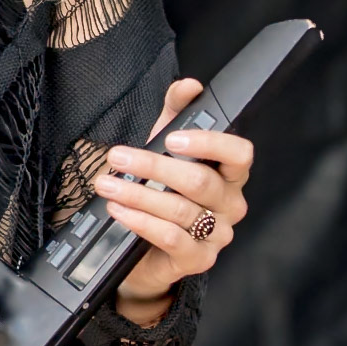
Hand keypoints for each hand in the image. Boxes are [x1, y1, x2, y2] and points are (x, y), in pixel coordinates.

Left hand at [93, 78, 253, 321]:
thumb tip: (189, 85)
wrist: (144, 249)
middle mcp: (230, 204)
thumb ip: (176, 113)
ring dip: (137, 194)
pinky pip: (172, 238)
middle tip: (117, 158)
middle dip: (152, 166)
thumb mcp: (164, 148)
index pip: (239, 154)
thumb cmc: (160, 193)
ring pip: (181, 210)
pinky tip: (119, 211)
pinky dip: (142, 222)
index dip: (209, 144)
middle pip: (199, 181)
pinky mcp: (198, 260)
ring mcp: (217, 235)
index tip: (172, 139)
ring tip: (107, 185)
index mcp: (229, 175)